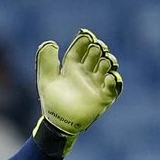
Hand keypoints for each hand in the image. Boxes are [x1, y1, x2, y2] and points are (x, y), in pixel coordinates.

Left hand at [33, 29, 122, 154]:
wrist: (58, 124)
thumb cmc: (52, 101)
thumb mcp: (46, 80)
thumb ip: (46, 61)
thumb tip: (51, 43)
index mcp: (72, 66)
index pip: (81, 48)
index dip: (84, 40)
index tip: (86, 35)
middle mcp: (86, 72)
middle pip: (96, 54)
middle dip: (98, 49)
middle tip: (96, 48)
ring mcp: (96, 84)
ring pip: (107, 67)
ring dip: (108, 62)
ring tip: (105, 61)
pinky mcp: (103, 97)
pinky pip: (113, 87)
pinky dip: (113, 81)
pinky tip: (109, 77)